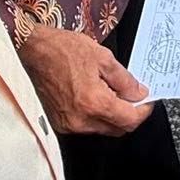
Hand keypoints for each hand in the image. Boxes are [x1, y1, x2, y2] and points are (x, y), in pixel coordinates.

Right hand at [19, 24, 154, 135]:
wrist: (33, 51)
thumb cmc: (63, 50)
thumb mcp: (103, 57)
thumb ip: (125, 79)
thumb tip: (138, 93)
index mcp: (94, 103)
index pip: (129, 120)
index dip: (143, 110)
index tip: (146, 101)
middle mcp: (81, 120)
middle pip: (118, 129)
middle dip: (129, 113)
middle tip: (132, 94)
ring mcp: (68, 124)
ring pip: (103, 128)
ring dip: (112, 114)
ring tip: (110, 90)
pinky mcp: (60, 123)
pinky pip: (87, 126)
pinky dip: (96, 114)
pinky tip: (94, 95)